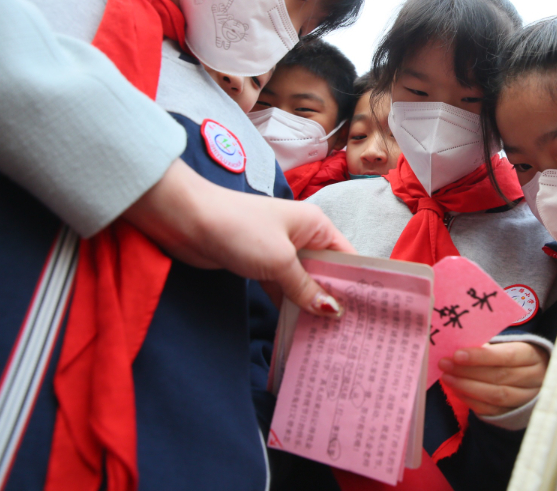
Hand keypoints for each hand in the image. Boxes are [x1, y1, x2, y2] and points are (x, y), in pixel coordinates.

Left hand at [122, 159, 353, 317]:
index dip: (357, 284)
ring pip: (303, 283)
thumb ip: (306, 288)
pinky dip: (288, 305)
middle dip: (335, 299)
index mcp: (316, 226)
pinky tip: (298, 328)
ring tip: (328, 337)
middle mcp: (302, 237)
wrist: (187, 219)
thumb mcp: (279, 261)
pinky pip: (282, 288)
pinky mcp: (259, 265)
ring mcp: (280, 252)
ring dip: (310, 306)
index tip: (369, 314)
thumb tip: (333, 311)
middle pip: (326, 272)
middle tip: (351, 333)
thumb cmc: (240, 230)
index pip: (346, 257)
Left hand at [437, 341, 548, 416]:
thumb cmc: (513, 355)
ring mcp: (525, 398)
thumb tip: (461, 348)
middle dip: (468, 371)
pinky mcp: (514, 413)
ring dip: (467, 386)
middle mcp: (534, 379)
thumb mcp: (508, 345)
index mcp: (533, 356)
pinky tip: (456, 390)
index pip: (508, 356)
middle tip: (445, 364)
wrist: (532, 377)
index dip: (482, 356)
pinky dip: (471, 400)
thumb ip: (489, 346)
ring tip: (447, 377)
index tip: (457, 354)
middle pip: (499, 376)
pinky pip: (491, 410)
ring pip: (495, 395)